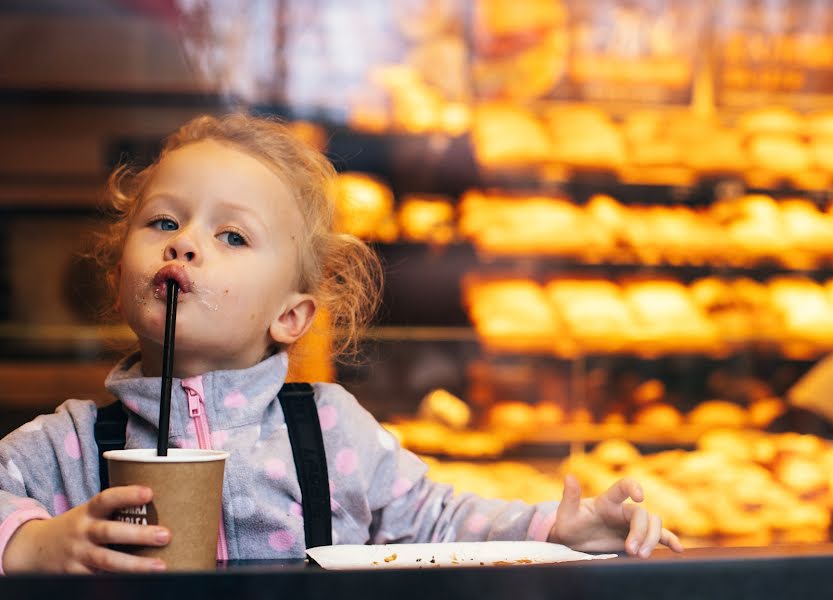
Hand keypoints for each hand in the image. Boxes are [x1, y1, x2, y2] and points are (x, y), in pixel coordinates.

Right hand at [3, 486, 169, 573]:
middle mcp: (82, 532)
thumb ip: (115, 512)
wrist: (33, 549)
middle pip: (110, 532)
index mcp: (88, 512)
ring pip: (106, 561)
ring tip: (159, 566)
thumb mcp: (89, 514)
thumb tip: (157, 507)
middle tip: (165, 535)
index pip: (106, 499)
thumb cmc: (76, 528)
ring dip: (135, 565)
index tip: (149, 493)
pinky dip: (116, 582)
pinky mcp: (74, 575)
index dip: (127, 494)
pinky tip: (137, 584)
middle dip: (139, 534)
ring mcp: (77, 555)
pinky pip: (98, 579)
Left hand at [548, 474, 682, 557]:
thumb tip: (569, 476)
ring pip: (654, 524)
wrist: (574, 540)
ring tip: (641, 556)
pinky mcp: (637, 537)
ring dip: (652, 539)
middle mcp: (622, 509)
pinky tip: (678, 549)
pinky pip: (658, 536)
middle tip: (632, 551)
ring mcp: (631, 523)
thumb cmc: (569, 524)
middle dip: (640, 532)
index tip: (640, 497)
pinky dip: (670, 540)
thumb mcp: (566, 513)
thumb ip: (570, 496)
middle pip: (642, 514)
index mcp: (606, 500)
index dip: (633, 487)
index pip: (623, 487)